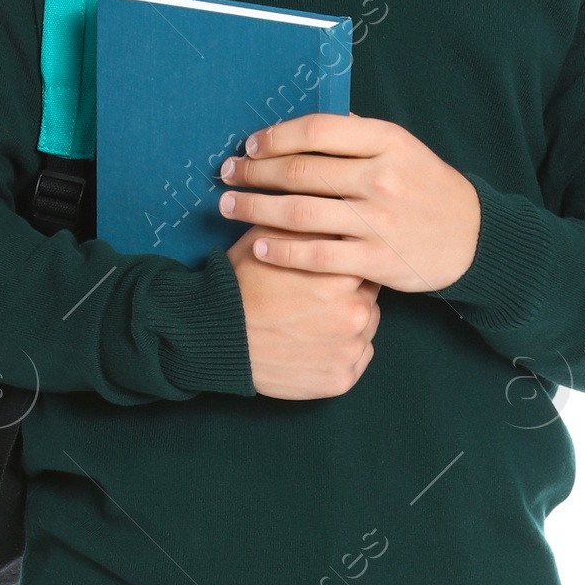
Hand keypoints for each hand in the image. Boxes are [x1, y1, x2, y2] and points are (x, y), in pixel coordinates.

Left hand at [218, 113, 480, 291]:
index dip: (275, 137)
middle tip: (226, 175)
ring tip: (228, 207)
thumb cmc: (427, 188)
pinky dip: (282, 250)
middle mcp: (382, 177)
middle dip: (254, 173)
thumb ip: (359, 136)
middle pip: (301, 172)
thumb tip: (306, 126)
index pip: (316, 131)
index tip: (250, 145)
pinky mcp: (376, 260)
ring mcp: (379, 221)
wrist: (472, 238)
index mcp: (387, 141)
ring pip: (301, 213)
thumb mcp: (403, 149)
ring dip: (255, 209)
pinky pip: (316, 255)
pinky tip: (258, 245)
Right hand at [224, 224, 378, 398]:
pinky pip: (355, 361)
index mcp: (346, 273)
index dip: (343, 263)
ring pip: (364, 330)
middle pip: (368, 297)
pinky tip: (312, 346)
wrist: (216, 335)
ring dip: (347, 325)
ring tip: (311, 323)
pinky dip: (339, 355)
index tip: (326, 269)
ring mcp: (351, 350)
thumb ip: (310, 222)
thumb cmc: (242, 284)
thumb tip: (335, 204)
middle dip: (348, 294)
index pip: (362, 260)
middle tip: (313, 299)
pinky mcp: (342, 380)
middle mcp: (357, 313)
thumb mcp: (272, 237)